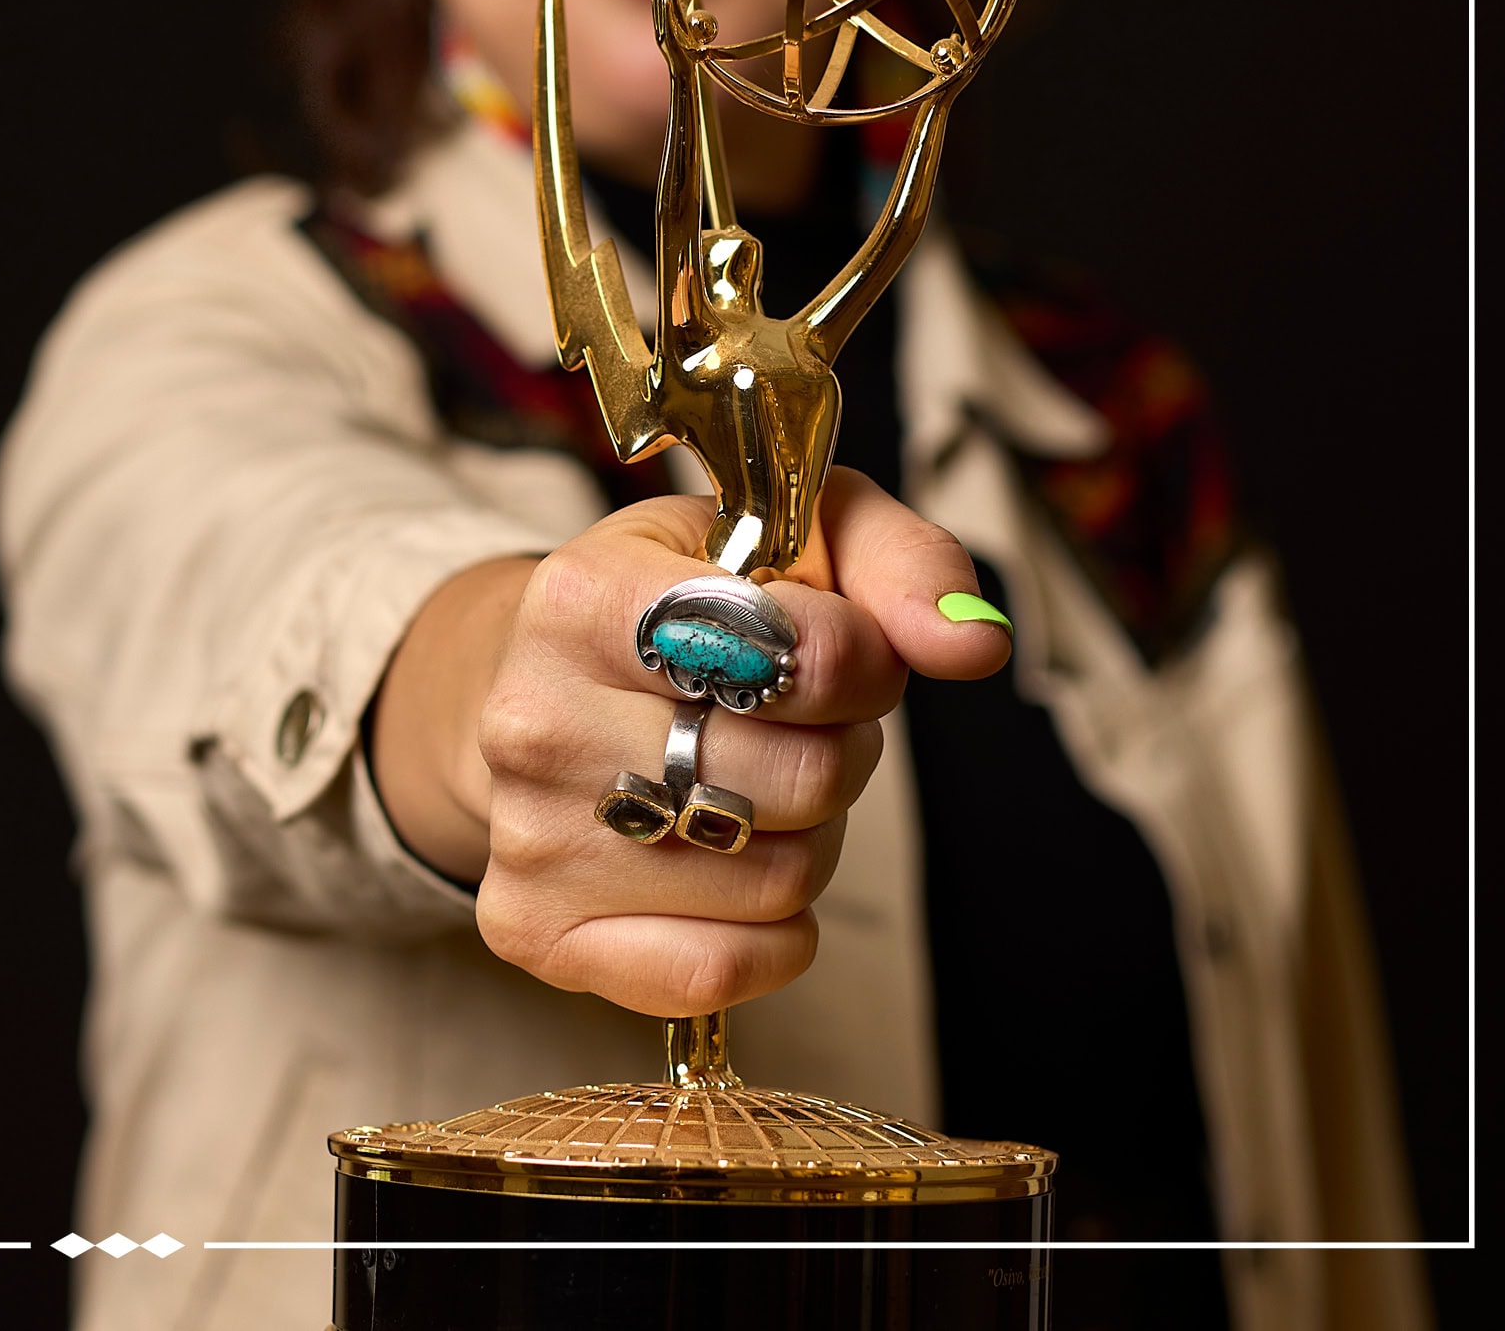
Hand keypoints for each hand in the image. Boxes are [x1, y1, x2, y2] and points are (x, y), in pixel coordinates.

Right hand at [373, 468, 1011, 1015]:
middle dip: (841, 748)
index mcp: (583, 595)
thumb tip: (975, 644)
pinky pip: (722, 968)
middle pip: (801, 778)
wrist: (531, 682)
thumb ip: (901, 563)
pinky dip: (769, 931)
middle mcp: (535, 719)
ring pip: (778, 880)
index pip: (794, 655)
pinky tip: (736, 866)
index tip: (845, 650)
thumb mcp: (790, 537)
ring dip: (809, 836)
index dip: (863, 661)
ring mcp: (529, 837)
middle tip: (799, 721)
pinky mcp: (537, 932)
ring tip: (756, 781)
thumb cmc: (682, 603)